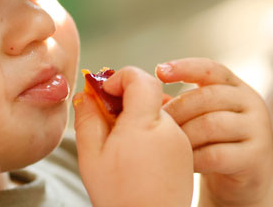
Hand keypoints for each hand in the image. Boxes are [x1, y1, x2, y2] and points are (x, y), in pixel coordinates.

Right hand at [74, 66, 193, 206]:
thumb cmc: (120, 196)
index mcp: (145, 124)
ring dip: (135, 119)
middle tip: (104, 122)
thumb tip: (86, 96)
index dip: (120, 77)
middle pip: (147, 95)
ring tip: (119, 146)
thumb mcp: (91, 156)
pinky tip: (135, 157)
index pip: (140, 78)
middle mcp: (169, 128)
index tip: (104, 92)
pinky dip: (148, 134)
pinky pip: (165, 131)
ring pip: (155, 114)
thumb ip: (87, 119)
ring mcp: (180, 141)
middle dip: (123, 101)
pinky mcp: (185, 153)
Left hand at [156, 58, 272, 206]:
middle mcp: (250, 102)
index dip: (184, 68)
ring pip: (211, 125)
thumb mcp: (197, 118)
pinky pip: (217, 154)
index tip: (158, 71)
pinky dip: (194, 159)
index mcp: (234, 87)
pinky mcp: (256, 157)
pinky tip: (183, 164)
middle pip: (207, 97)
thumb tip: (142, 92)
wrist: (241, 182)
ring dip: (184, 136)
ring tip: (167, 145)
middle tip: (153, 123)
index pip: (210, 69)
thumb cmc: (210, 144)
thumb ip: (179, 104)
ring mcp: (258, 129)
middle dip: (176, 110)